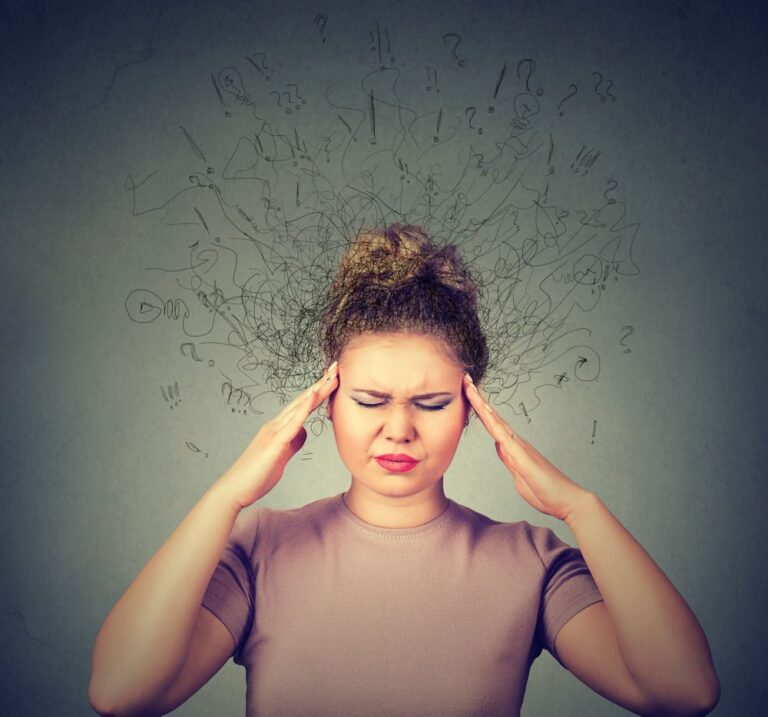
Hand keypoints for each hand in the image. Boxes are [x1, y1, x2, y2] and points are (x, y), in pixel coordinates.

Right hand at [216, 361, 338, 508]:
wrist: (235, 489)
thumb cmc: (256, 475)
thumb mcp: (281, 456)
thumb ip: (292, 442)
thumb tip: (303, 432)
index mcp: (278, 428)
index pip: (302, 405)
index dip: (318, 391)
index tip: (332, 378)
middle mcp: (275, 425)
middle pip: (302, 400)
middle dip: (321, 383)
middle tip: (337, 368)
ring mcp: (274, 432)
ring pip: (299, 406)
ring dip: (317, 391)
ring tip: (331, 376)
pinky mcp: (274, 443)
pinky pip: (292, 423)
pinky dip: (304, 409)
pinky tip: (314, 397)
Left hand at [462, 372, 591, 521]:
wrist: (567, 501)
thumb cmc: (545, 492)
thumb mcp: (519, 475)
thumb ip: (509, 460)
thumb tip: (499, 447)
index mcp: (513, 448)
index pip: (492, 425)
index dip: (479, 410)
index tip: (468, 394)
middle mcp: (516, 443)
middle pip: (491, 417)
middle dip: (477, 399)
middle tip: (465, 381)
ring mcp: (519, 447)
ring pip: (495, 421)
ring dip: (481, 405)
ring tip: (469, 387)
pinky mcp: (522, 456)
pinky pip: (504, 436)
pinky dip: (493, 422)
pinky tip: (485, 411)